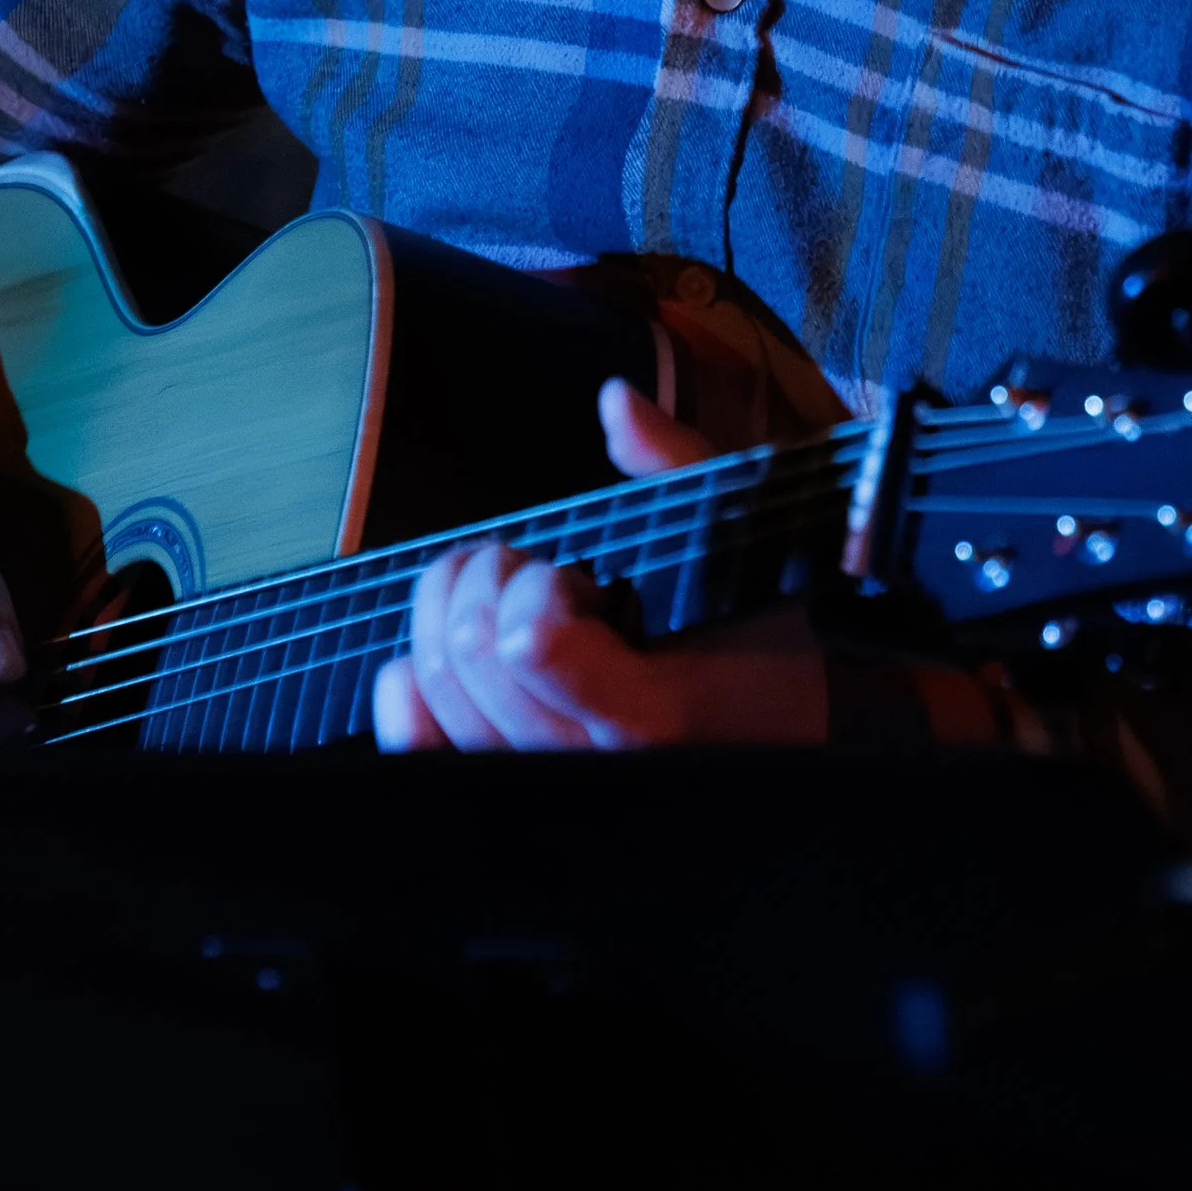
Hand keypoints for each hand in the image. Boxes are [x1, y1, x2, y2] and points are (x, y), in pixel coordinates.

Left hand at [371, 380, 828, 751]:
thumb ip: (675, 464)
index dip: (537, 586)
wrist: (784, 732)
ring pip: (433, 690)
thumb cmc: (758, 627)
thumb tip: (613, 400)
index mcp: (648, 712)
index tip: (583, 577)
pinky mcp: (505, 790)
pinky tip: (432, 650)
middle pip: (468, 655)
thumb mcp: (735, 534)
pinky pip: (417, 750)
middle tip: (539, 573)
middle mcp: (586, 768)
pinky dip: (407, 689)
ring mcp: (542, 787)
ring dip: (452, 616)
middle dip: (489, 584)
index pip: (528, 643)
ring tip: (509, 604)